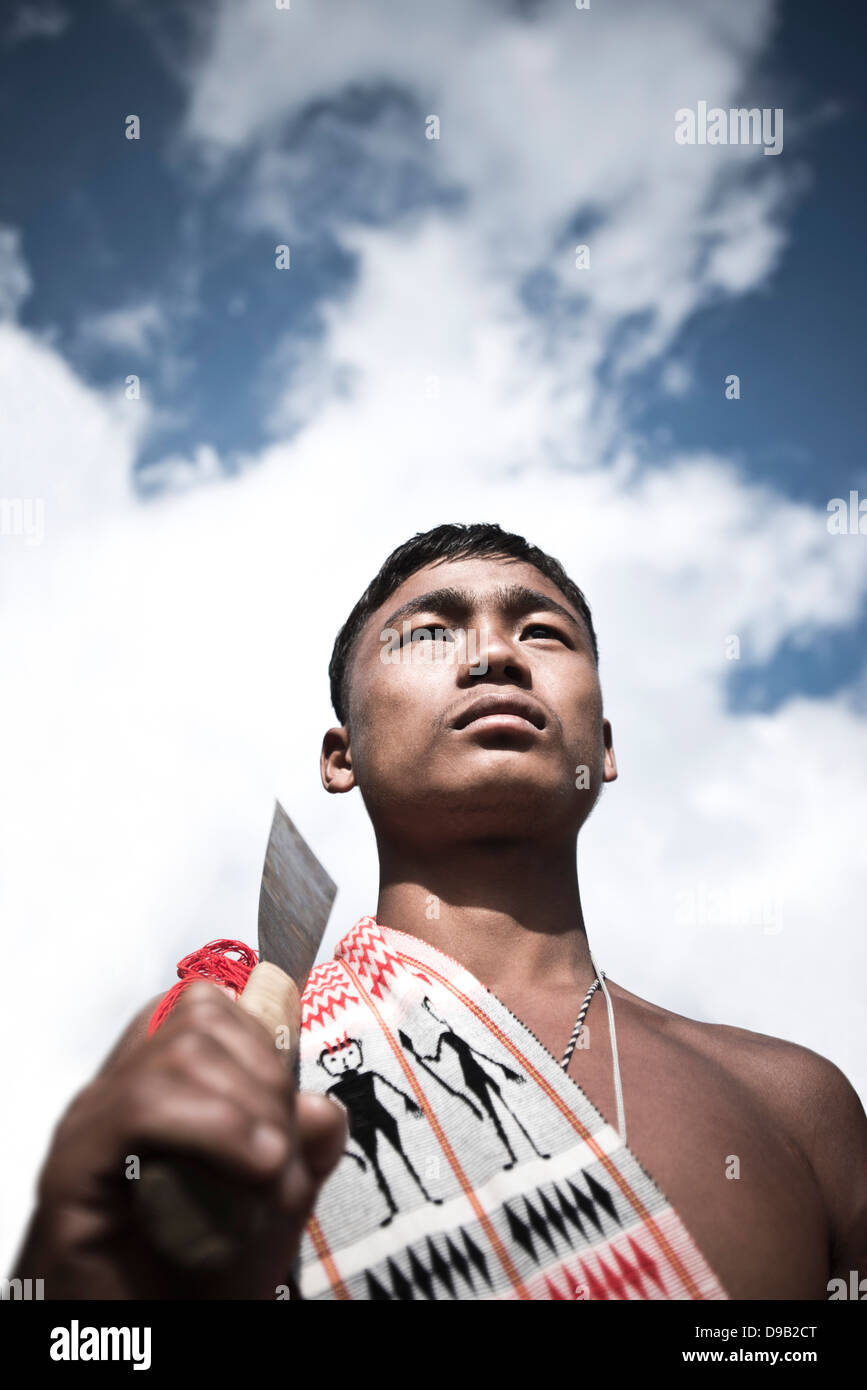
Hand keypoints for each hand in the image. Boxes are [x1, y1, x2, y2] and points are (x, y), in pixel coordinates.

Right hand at [10, 966, 347, 1298]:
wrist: (139, 1351)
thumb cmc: (194, 1285)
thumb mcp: (269, 1210)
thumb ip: (301, 1152)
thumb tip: (321, 1107)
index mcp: (158, 1086)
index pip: (208, 1004)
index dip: (267, 1035)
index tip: (296, 1106)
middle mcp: (118, 1094)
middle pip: (201, 1015)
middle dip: (268, 1076)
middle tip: (287, 1157)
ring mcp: (92, 1126)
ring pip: (181, 1051)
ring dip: (251, 1108)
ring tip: (274, 1175)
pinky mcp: (71, 1167)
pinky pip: (144, 1105)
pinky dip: (217, 1127)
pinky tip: (257, 1167)